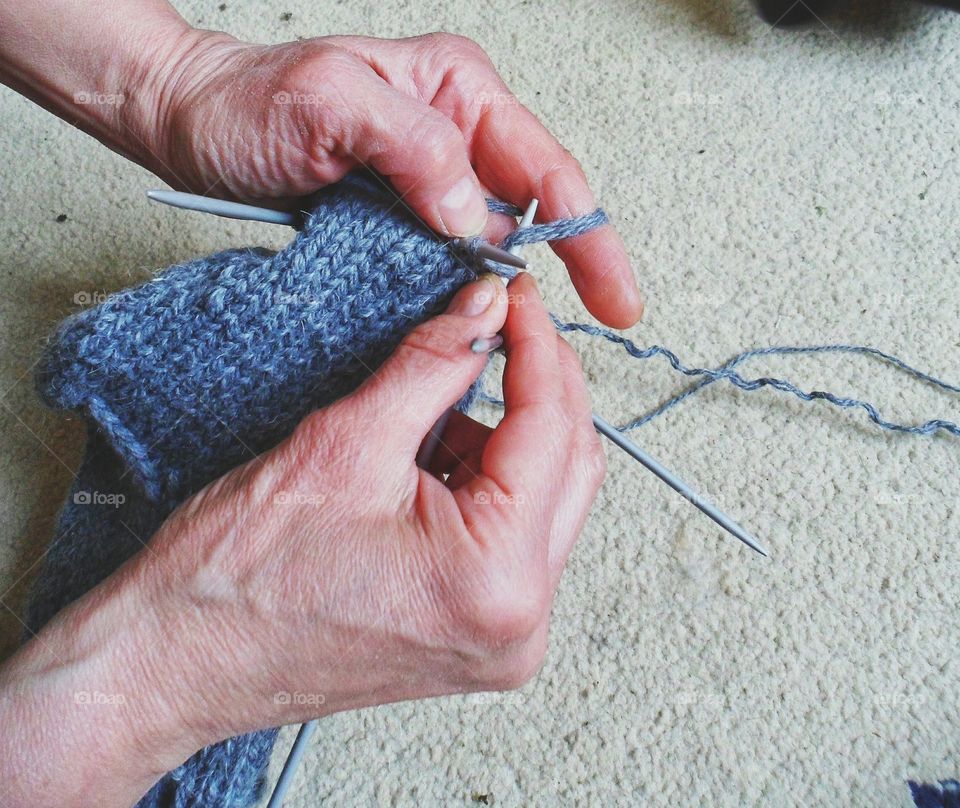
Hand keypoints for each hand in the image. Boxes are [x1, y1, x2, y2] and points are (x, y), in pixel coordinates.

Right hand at [0, 274, 606, 805]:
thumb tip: (485, 311)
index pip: (554, 430)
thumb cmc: (235, 583)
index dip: (536, 345)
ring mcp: (503, 638)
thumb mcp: (343, 445)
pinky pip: (512, 536)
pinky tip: (435, 454)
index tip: (516, 296)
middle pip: (570, 467)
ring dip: (509, 433)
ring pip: (545, 498)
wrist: (178, 661)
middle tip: (499, 326)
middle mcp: (519, 623)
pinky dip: (486, 480)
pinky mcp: (477, 634)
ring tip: (439, 400)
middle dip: (538, 386)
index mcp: (496, 579)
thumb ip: (434, 365)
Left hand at [146, 31, 642, 327]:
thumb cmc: (248, 101)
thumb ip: (414, 147)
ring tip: (524, 332)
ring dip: (512, 287)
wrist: (191, 123)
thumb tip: (476, 215)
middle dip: (568, 269)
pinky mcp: (405, 215)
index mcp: (456, 91)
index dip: (587, 236)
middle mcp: (455, 133)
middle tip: (587, 328)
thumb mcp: (328, 103)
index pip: (545, 168)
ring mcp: (432, 178)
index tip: (613, 295)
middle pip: (536, 208)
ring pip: (496, 239)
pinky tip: (473, 317)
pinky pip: (451, 258)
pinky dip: (465, 291)